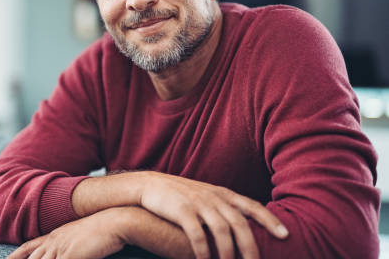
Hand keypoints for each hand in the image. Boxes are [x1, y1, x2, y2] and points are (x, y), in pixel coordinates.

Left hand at [7, 208, 126, 258]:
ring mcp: (61, 249)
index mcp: (55, 235)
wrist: (116, 220)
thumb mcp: (82, 235)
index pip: (28, 247)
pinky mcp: (71, 257)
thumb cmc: (104, 228)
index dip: (15, 256)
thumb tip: (71, 251)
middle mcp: (54, 241)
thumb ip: (72, 245)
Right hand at [139, 172, 288, 258]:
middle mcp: (213, 197)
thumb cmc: (180, 195)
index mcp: (222, 193)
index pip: (252, 206)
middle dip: (251, 246)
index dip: (270, 220)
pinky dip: (203, 250)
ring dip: (228, 253)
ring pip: (221, 230)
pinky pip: (197, 233)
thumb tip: (245, 227)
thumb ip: (224, 208)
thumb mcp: (206, 196)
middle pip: (240, 223)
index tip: (285, 235)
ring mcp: (197, 203)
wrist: (150, 185)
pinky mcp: (181, 210)